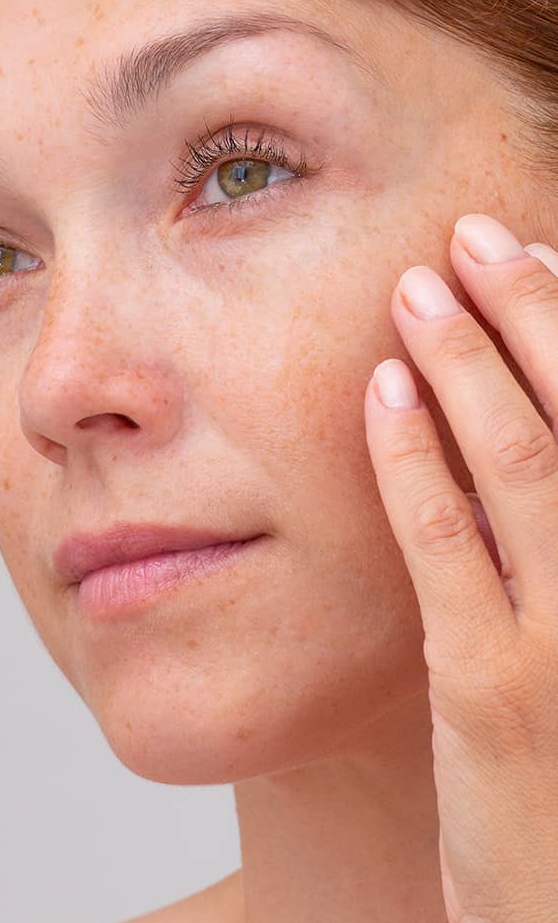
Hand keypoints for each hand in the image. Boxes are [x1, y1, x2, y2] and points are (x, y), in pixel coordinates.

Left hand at [364, 213, 557, 922]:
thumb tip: (531, 422)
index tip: (540, 250)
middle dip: (535, 312)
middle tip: (478, 232)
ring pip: (525, 464)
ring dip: (468, 362)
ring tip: (421, 285)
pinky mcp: (494, 689)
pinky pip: (448, 549)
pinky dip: (415, 460)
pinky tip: (381, 393)